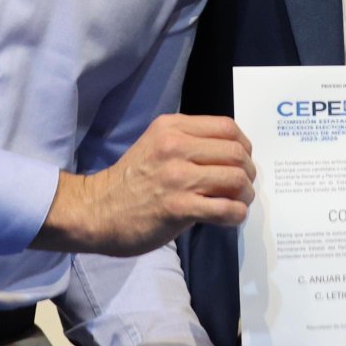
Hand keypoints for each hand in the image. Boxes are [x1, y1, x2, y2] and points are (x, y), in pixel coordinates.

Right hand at [33, 114, 254, 255]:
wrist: (96, 211)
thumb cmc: (130, 181)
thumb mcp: (156, 144)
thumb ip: (189, 142)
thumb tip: (231, 154)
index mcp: (172, 127)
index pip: (227, 127)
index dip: (243, 146)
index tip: (242, 160)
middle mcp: (175, 147)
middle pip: (236, 153)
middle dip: (249, 172)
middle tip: (244, 186)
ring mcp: (177, 177)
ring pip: (236, 179)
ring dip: (246, 195)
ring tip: (239, 202)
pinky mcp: (179, 207)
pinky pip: (226, 209)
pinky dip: (236, 214)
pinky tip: (230, 217)